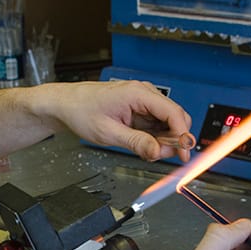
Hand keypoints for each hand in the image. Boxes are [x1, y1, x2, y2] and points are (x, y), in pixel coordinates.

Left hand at [34, 80, 193, 162]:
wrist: (66, 104)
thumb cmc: (81, 111)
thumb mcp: (108, 133)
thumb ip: (136, 142)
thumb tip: (158, 152)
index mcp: (138, 93)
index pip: (173, 113)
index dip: (183, 136)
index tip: (184, 154)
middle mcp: (144, 93)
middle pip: (176, 117)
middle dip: (174, 139)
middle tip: (161, 156)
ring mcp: (143, 100)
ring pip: (168, 122)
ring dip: (164, 140)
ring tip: (146, 151)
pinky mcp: (140, 108)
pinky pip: (157, 124)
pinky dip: (155, 137)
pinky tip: (144, 145)